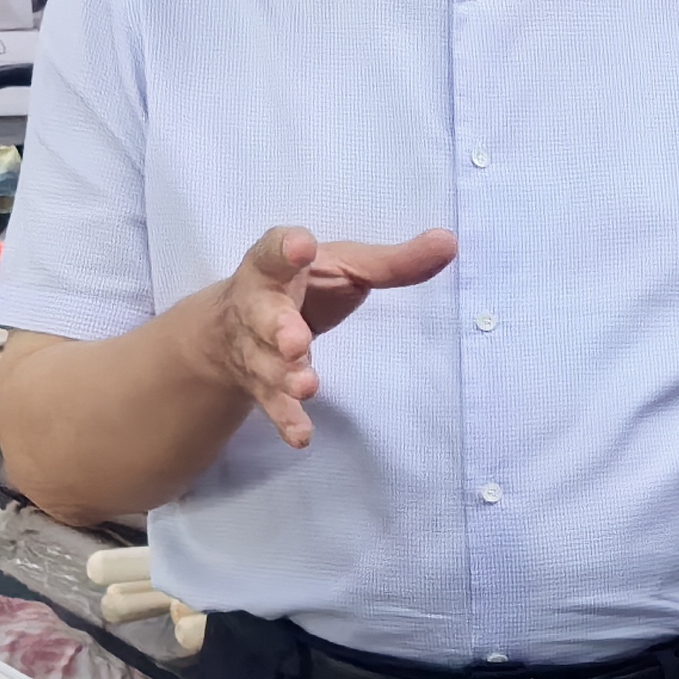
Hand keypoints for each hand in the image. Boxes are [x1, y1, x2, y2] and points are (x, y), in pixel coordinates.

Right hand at [217, 225, 455, 449]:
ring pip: (267, 364)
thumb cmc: (300, 285)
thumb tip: (448, 242)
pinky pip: (273, 405)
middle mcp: (257, 307)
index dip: (286, 247)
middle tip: (294, 340)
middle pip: (263, 315)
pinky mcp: (262, 385)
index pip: (275, 251)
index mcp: (275, 267)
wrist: (230, 330)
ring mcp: (255, 349)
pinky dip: (287, 420)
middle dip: (278, 327)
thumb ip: (391, 261)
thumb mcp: (344, 265)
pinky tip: (301, 436)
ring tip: (306, 385)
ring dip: (286, 375)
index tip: (301, 245)